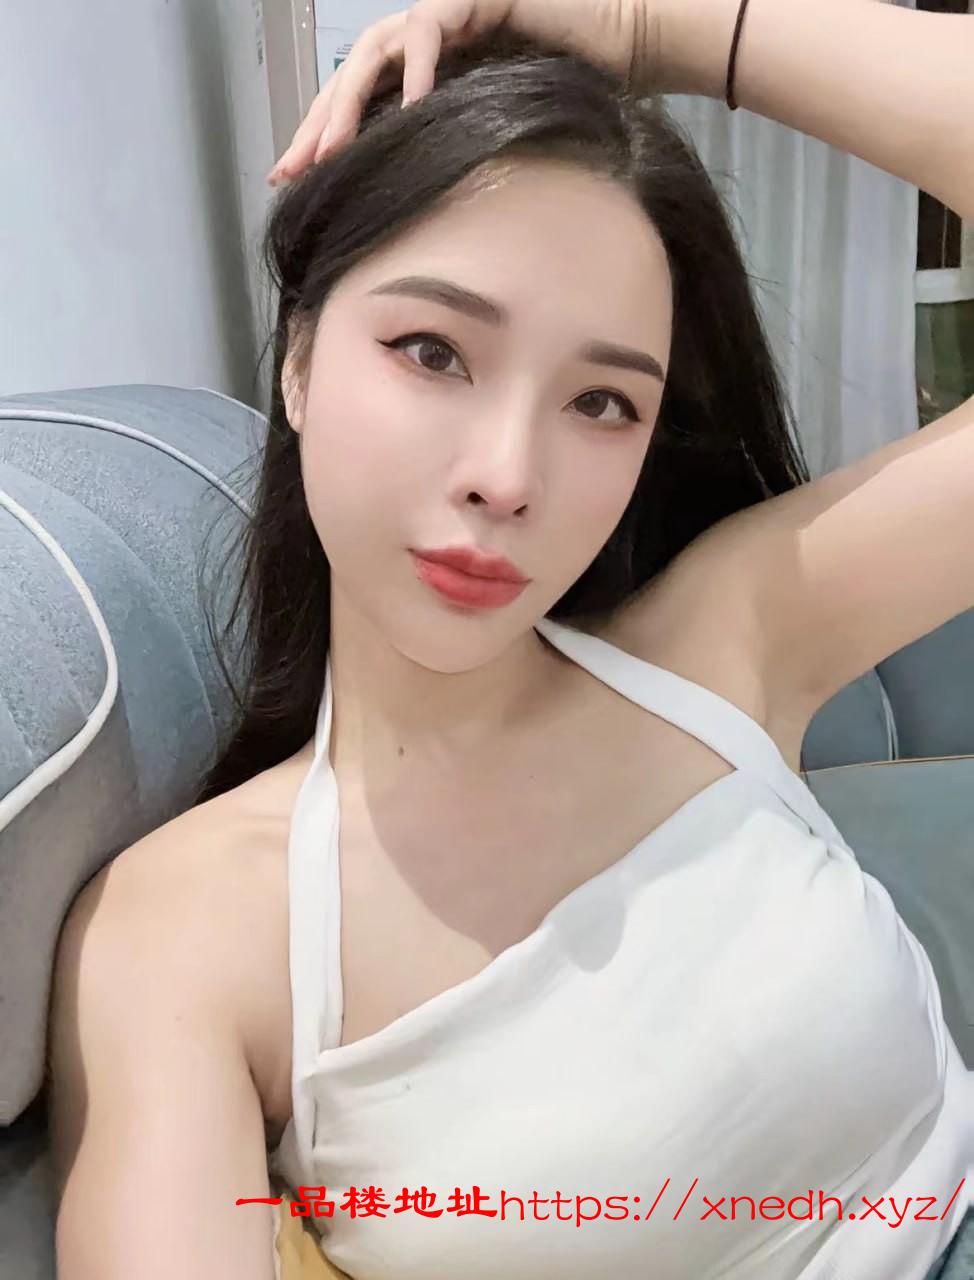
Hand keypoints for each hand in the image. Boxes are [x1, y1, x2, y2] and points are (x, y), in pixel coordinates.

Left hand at [267, 0, 663, 185]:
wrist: (630, 46)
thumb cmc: (573, 102)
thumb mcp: (497, 147)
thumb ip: (456, 166)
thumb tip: (426, 234)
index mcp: (424, 78)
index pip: (360, 107)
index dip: (324, 141)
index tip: (293, 183)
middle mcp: (425, 44)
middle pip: (350, 80)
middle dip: (318, 126)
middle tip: (290, 169)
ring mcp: (445, 13)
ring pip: (373, 51)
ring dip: (349, 102)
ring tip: (333, 149)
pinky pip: (427, 29)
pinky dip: (416, 70)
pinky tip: (409, 109)